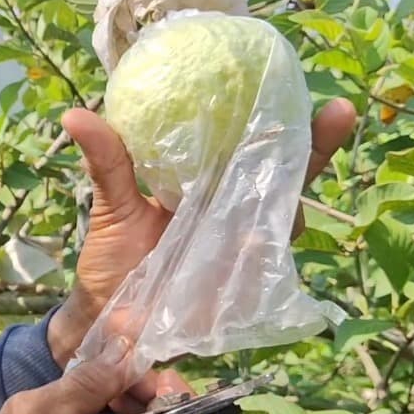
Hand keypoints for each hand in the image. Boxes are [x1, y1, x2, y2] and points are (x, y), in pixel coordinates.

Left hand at [45, 98, 357, 368]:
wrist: (106, 318)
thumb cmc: (113, 257)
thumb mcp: (111, 205)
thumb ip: (106, 162)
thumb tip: (74, 114)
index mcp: (211, 183)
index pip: (260, 146)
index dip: (294, 122)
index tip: (322, 95)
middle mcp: (236, 212)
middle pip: (288, 175)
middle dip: (316, 146)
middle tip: (339, 113)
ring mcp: (244, 249)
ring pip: (285, 218)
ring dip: (288, 201)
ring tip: (277, 187)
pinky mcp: (241, 288)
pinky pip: (266, 270)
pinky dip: (265, 254)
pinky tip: (258, 242)